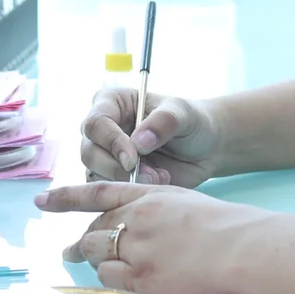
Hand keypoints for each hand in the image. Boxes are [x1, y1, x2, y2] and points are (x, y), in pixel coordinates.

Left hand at [34, 182, 274, 293]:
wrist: (249, 249)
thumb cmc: (233, 230)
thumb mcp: (191, 206)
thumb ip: (160, 216)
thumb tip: (141, 235)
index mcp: (151, 195)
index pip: (98, 192)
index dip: (66, 197)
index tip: (41, 200)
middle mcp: (137, 218)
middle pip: (94, 229)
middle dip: (82, 242)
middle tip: (72, 251)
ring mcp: (137, 248)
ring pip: (96, 254)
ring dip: (98, 263)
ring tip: (111, 272)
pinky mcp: (141, 279)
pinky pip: (109, 281)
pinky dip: (111, 284)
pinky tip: (128, 286)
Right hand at [79, 88, 222, 187]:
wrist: (206, 147)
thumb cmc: (191, 121)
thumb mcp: (183, 114)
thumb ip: (163, 122)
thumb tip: (139, 141)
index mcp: (113, 102)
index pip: (96, 123)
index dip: (111, 142)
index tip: (133, 158)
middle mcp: (103, 128)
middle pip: (89, 152)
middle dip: (117, 168)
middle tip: (149, 175)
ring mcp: (106, 154)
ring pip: (95, 174)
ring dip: (126, 182)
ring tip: (159, 177)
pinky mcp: (114, 176)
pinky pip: (108, 190)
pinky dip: (129, 191)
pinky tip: (156, 183)